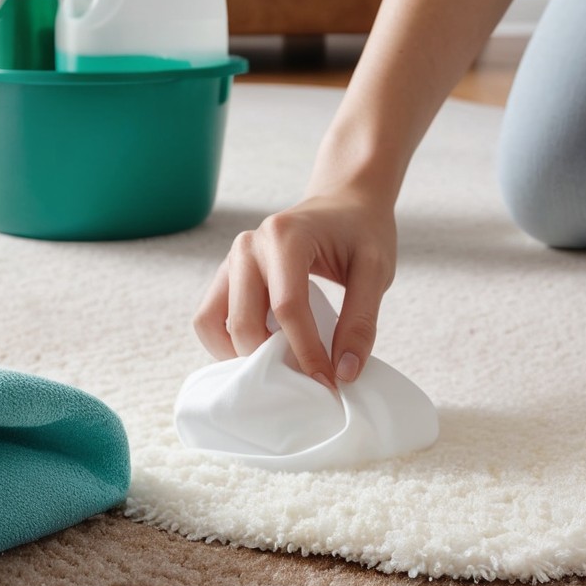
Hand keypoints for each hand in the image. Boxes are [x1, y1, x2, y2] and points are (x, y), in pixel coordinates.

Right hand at [193, 192, 396, 386]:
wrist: (343, 203)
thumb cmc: (361, 232)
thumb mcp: (376, 271)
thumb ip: (361, 321)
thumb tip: (344, 372)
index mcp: (284, 236)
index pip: (288, 308)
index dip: (307, 352)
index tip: (329, 383)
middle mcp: (248, 246)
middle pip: (244, 321)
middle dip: (272, 361)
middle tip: (306, 381)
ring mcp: (231, 260)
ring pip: (213, 323)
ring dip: (241, 355)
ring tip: (280, 367)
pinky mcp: (226, 275)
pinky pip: (209, 318)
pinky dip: (227, 343)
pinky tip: (262, 351)